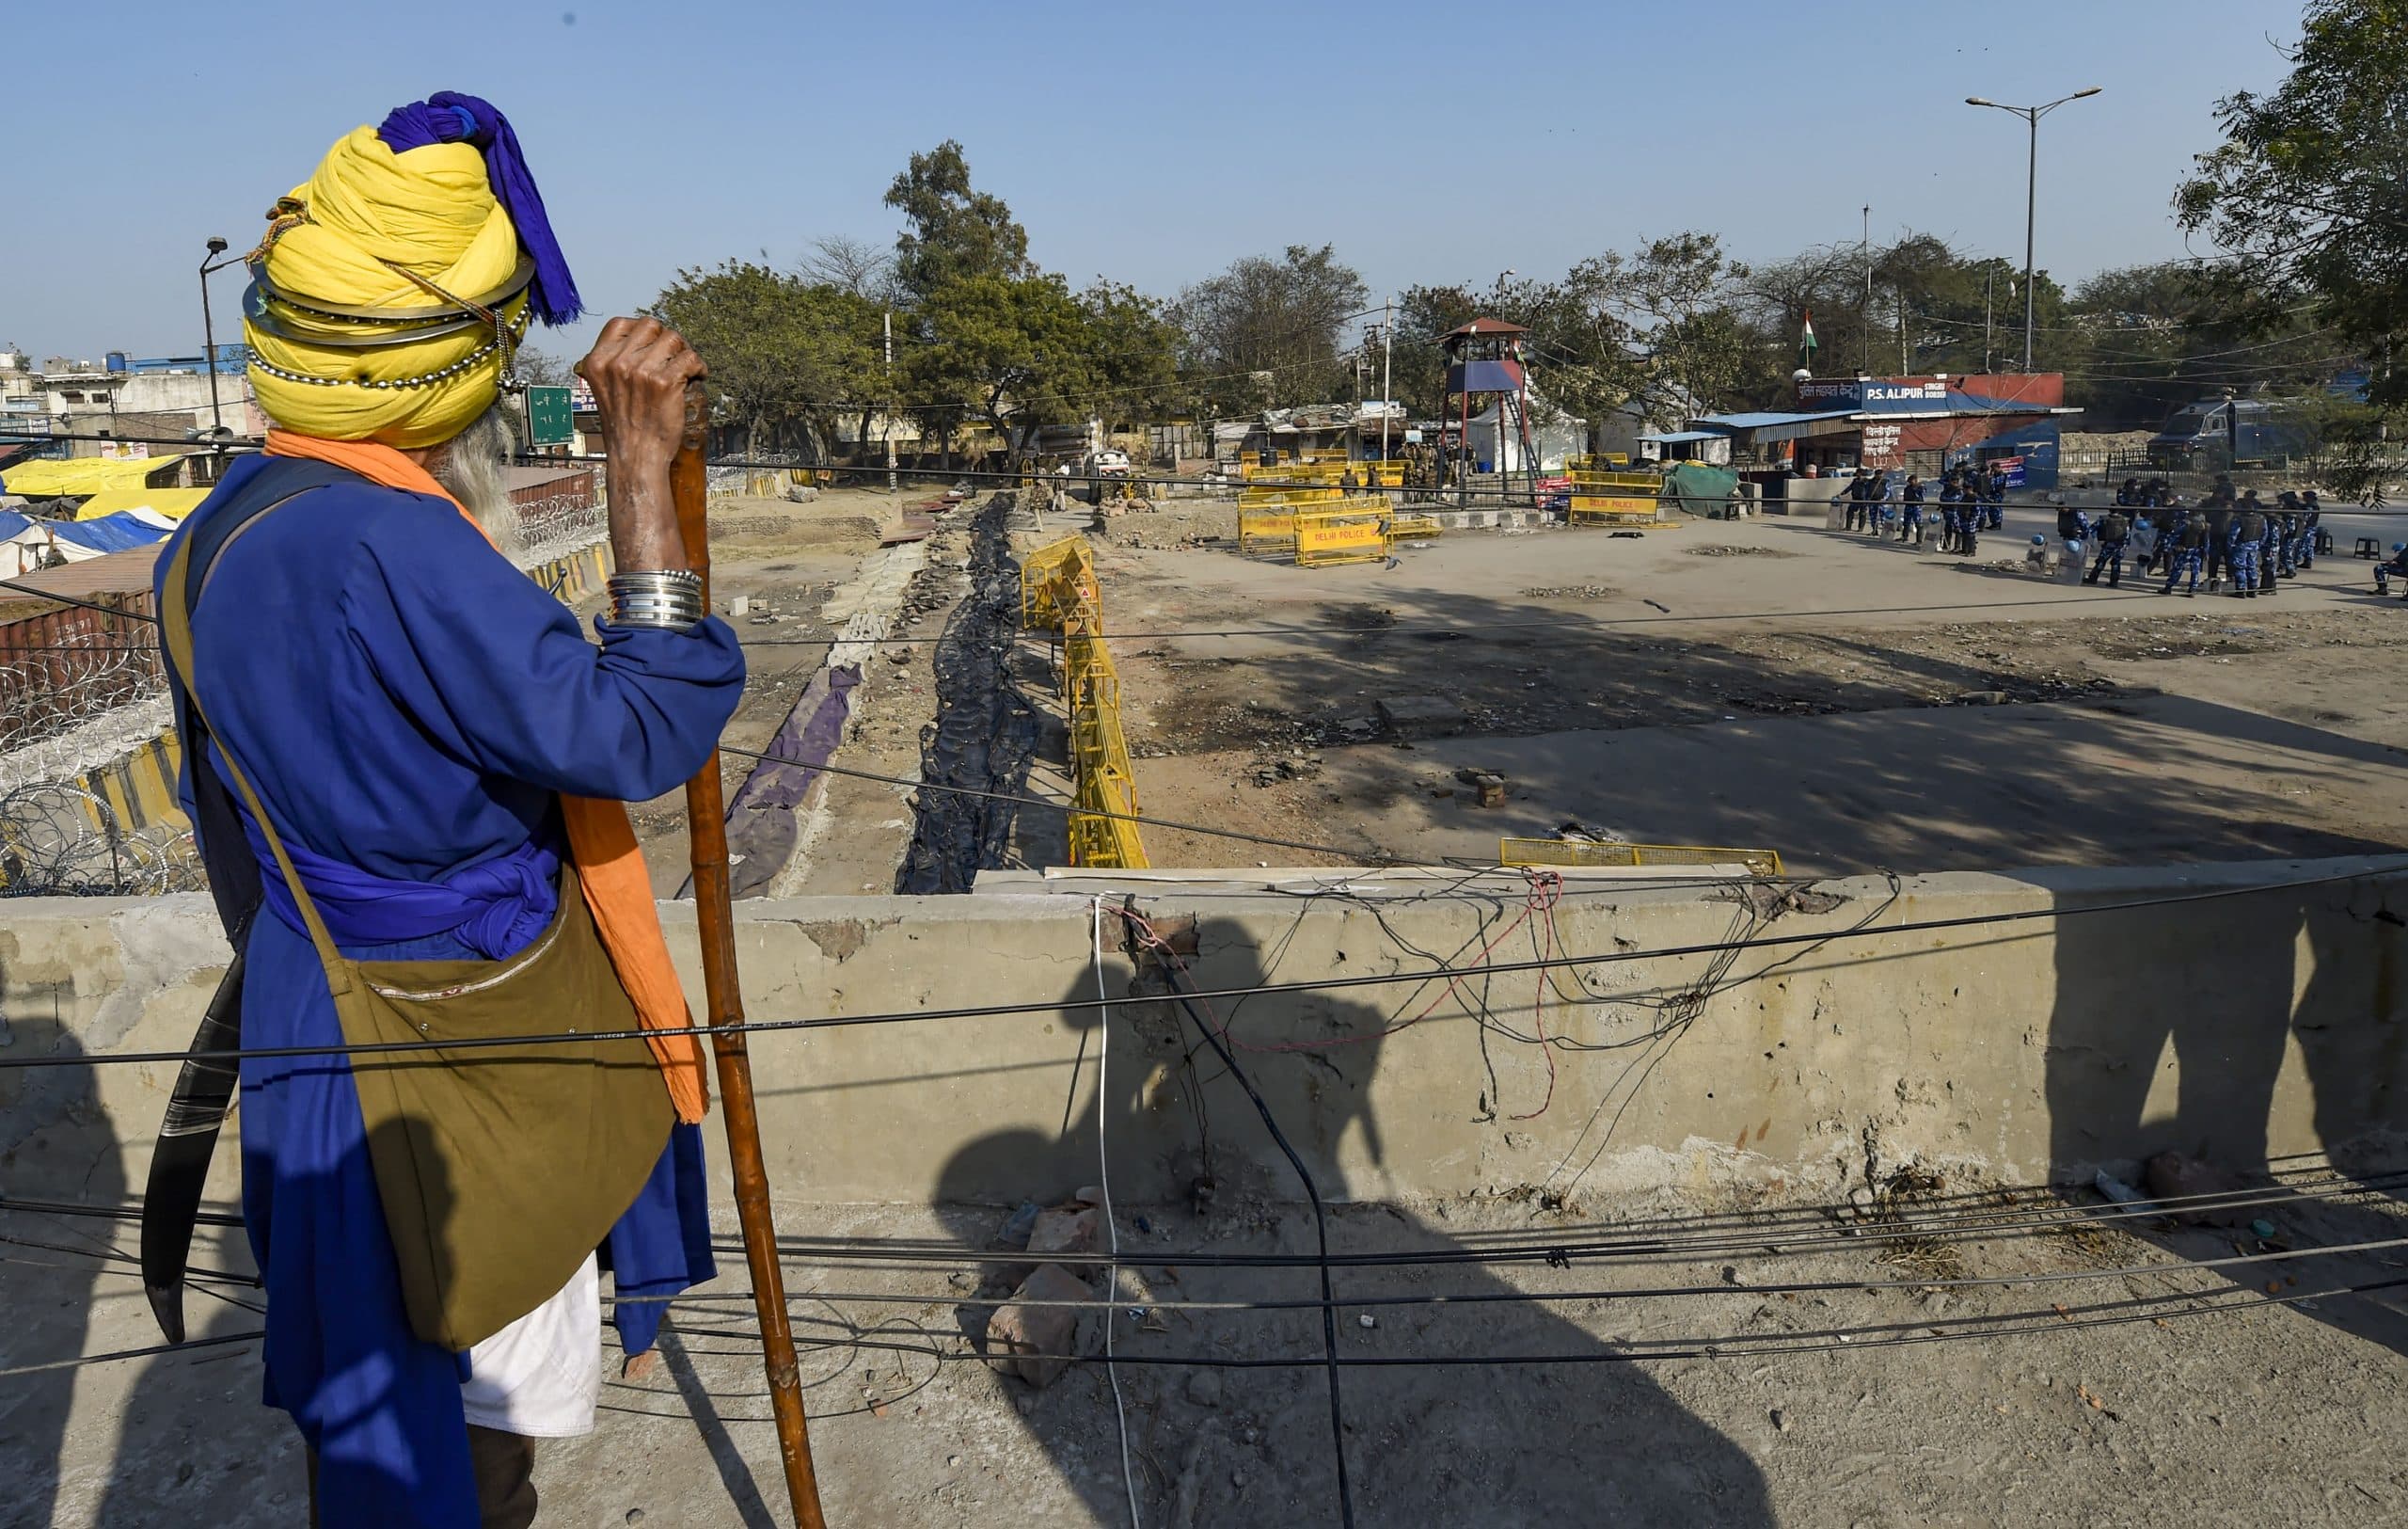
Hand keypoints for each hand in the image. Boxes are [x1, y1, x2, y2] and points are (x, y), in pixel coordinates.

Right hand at [576, 318, 705, 574]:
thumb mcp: (605, 390)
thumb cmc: (625, 427)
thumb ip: (615, 365)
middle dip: (667, 339)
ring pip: (673, 338)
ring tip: (688, 368)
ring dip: (685, 351)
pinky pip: (690, 358)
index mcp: (597, 362)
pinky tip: (698, 377)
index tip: (654, 343)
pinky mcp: (664, 382)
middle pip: (651, 326)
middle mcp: (616, 363)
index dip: (641, 330)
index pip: (620, 323)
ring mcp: (640, 371)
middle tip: (676, 355)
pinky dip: (699, 366)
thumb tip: (640, 343)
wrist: (635, 457)